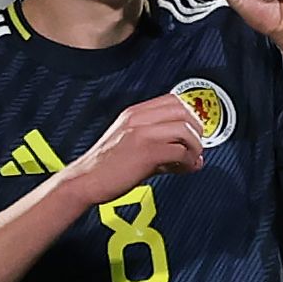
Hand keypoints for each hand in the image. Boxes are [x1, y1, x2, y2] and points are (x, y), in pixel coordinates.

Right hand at [68, 93, 206, 201]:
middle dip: (196, 129)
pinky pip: (180, 152)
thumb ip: (159, 145)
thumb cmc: (104, 167)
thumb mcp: (129, 144)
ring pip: (185, 130)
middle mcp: (139, 118)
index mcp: (134, 113)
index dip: (189, 115)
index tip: (193, 130)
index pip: (172, 101)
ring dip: (194, 146)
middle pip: (183, 111)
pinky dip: (188, 162)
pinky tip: (183, 169)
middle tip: (196, 146)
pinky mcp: (147, 152)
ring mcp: (143, 133)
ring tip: (191, 160)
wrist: (85, 181)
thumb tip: (187, 156)